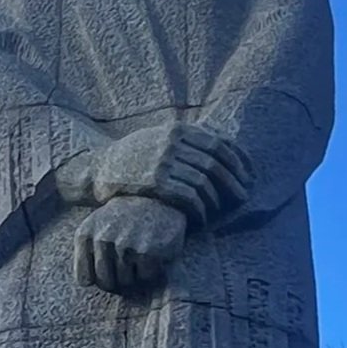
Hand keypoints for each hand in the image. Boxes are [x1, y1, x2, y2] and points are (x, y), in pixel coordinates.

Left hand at [74, 196, 185, 294]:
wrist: (156, 198)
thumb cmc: (124, 221)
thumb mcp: (96, 228)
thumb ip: (85, 252)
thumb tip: (85, 283)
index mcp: (85, 235)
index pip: (84, 280)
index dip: (99, 278)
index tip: (109, 264)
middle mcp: (102, 239)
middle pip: (106, 283)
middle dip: (118, 278)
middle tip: (128, 259)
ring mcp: (123, 244)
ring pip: (126, 282)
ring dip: (135, 273)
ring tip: (140, 250)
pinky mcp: (145, 250)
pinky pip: (145, 276)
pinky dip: (151, 269)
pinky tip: (153, 250)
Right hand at [93, 121, 251, 223]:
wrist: (98, 168)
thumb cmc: (133, 158)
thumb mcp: (158, 138)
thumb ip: (186, 140)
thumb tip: (220, 143)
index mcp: (178, 130)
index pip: (220, 144)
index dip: (239, 161)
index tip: (248, 176)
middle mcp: (173, 142)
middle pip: (216, 163)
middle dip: (234, 182)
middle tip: (243, 197)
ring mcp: (163, 161)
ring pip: (204, 181)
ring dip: (218, 199)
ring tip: (222, 210)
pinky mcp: (154, 182)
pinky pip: (188, 197)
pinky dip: (200, 209)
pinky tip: (203, 217)